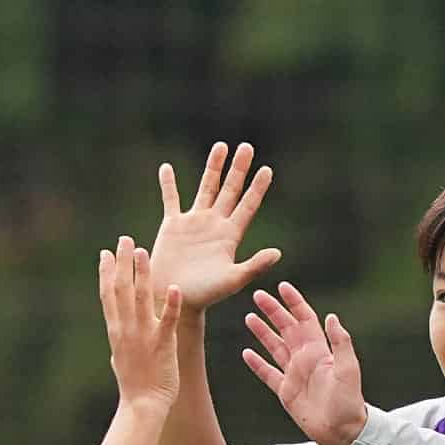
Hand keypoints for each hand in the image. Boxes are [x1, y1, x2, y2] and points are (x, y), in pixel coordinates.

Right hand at [99, 236, 183, 411]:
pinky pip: (167, 321)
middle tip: (124, 240)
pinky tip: (175, 287)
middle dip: (122, 263)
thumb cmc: (134, 387)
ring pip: (140, 299)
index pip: (107, 296)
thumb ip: (119, 344)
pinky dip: (171, 304)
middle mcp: (126, 329)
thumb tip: (115, 339)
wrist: (142, 407)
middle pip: (120, 289)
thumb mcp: (120, 360)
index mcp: (115, 331)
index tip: (105, 252)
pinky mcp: (162, 345)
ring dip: (142, 274)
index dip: (105, 272)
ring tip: (143, 251)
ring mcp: (143, 336)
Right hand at [150, 142, 280, 312]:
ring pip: (205, 188)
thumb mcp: (232, 280)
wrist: (175, 298)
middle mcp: (214, 225)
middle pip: (229, 190)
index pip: (247, 205)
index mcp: (230, 236)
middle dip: (238, 168)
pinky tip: (166, 168)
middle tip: (247, 146)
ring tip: (220, 146)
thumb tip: (278, 253)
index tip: (267, 170)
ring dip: (213, 167)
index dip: (257, 188)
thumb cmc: (205, 295)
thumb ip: (254, 266)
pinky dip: (168, 184)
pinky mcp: (173, 226)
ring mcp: (194, 223)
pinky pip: (171, 200)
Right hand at [241, 281, 366, 444]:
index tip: (282, 287)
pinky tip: (246, 353)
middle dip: (273, 311)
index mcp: (320, 350)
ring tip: (249, 317)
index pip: (305, 319)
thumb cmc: (349, 401)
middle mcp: (305, 359)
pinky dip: (257, 363)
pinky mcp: (285, 391)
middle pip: (286, 328)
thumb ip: (340, 342)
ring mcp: (294, 374)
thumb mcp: (348, 369)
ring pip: (274, 347)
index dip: (294, 302)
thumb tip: (331, 317)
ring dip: (262, 332)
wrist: (342, 430)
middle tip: (258, 295)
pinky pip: (268, 373)